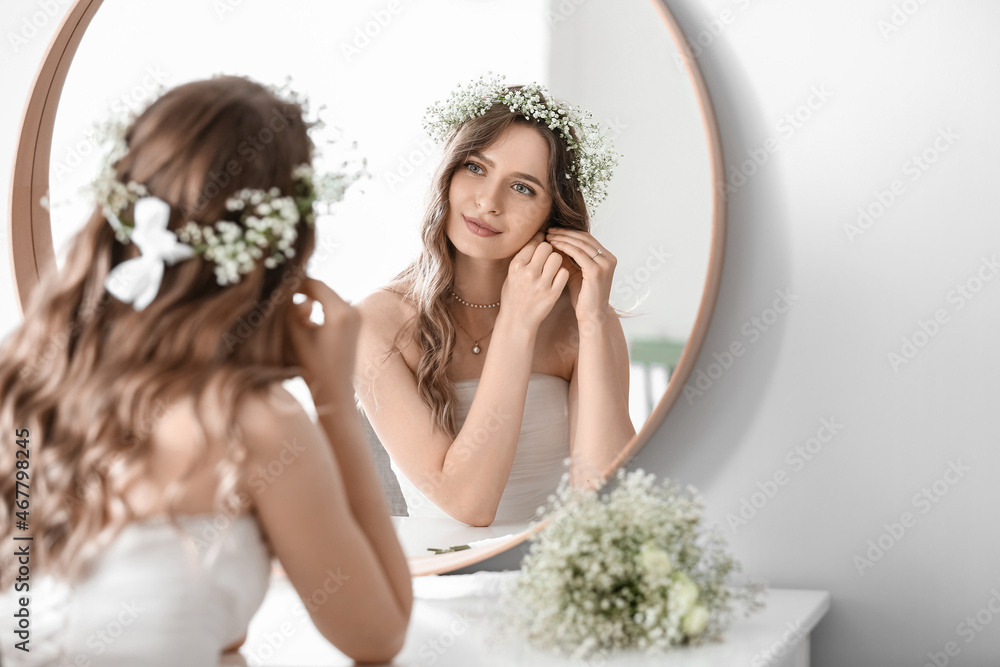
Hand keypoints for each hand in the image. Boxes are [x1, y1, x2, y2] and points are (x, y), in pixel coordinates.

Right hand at [285, 276, 360, 400]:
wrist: (334, 393)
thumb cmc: (312, 368)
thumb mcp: (297, 336)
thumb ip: (292, 311)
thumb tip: (291, 293)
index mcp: (341, 312)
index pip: (315, 284)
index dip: (294, 282)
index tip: (277, 285)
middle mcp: (353, 310)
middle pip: (322, 289)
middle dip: (302, 291)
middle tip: (281, 296)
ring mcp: (356, 317)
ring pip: (327, 297)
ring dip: (310, 300)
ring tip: (290, 310)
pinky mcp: (355, 324)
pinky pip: (333, 307)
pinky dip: (319, 308)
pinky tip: (304, 318)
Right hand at [499, 231, 569, 330]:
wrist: (516, 320)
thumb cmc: (514, 295)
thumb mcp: (511, 274)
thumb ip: (523, 258)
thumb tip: (538, 237)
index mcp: (516, 266)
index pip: (533, 242)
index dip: (539, 241)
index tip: (541, 244)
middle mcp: (528, 273)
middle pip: (546, 247)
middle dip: (548, 250)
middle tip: (546, 257)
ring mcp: (541, 284)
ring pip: (557, 258)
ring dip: (556, 261)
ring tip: (552, 268)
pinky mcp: (553, 294)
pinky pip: (564, 273)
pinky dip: (562, 273)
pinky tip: (556, 278)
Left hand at [545, 228, 616, 322]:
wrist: (591, 316)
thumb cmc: (583, 297)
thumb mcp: (576, 273)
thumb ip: (570, 258)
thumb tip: (554, 241)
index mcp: (607, 257)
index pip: (587, 239)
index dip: (569, 233)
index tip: (554, 231)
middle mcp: (609, 258)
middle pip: (584, 238)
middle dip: (565, 233)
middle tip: (549, 230)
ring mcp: (605, 264)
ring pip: (581, 243)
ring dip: (563, 238)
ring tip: (549, 236)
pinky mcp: (597, 271)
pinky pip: (578, 253)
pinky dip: (565, 246)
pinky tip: (554, 245)